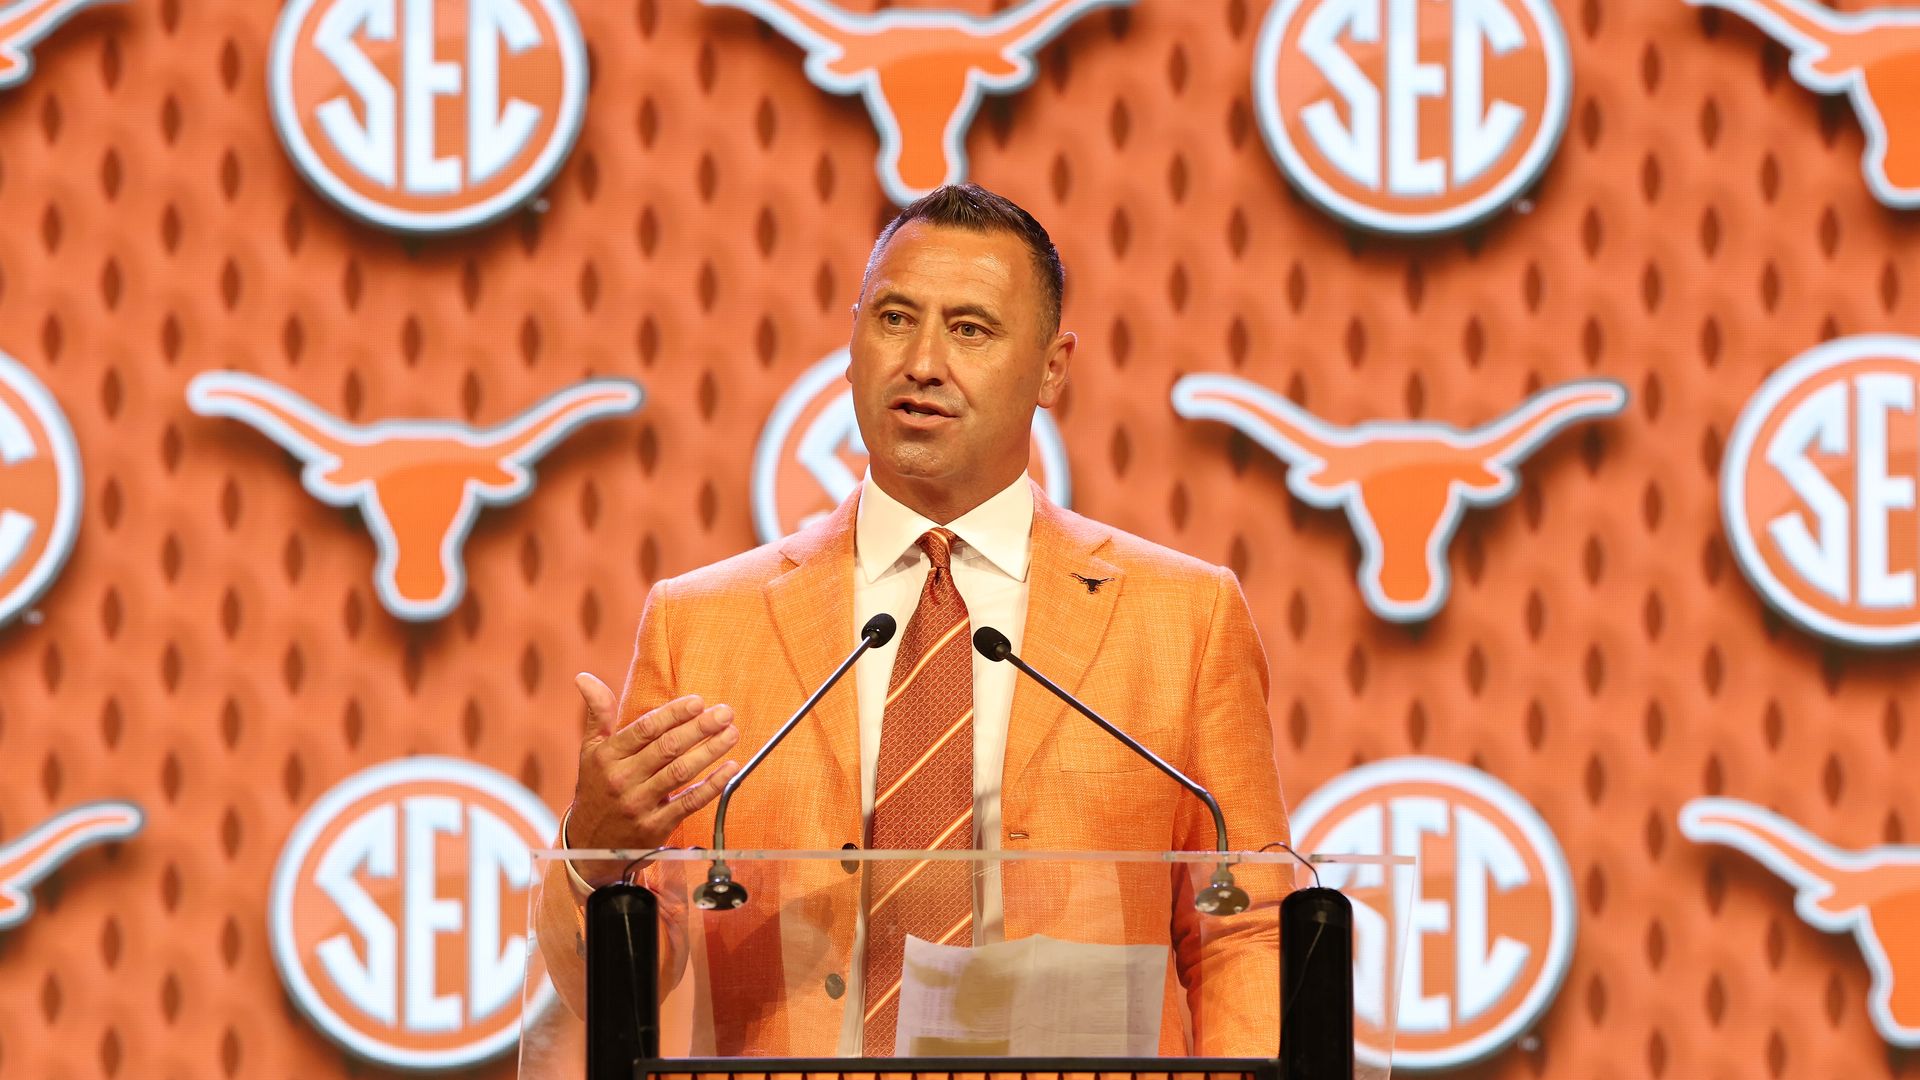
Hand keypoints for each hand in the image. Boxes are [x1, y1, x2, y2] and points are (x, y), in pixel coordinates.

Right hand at [567, 674, 740, 868]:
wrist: (588, 845)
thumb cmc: (597, 788)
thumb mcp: (590, 751)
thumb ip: (597, 713)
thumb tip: (585, 677)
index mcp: (608, 757)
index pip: (645, 729)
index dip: (673, 714)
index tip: (698, 702)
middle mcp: (622, 780)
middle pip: (667, 748)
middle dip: (699, 728)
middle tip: (725, 713)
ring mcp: (639, 805)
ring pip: (680, 772)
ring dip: (710, 751)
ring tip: (732, 733)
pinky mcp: (655, 828)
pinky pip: (688, 803)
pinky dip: (711, 785)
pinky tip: (729, 769)